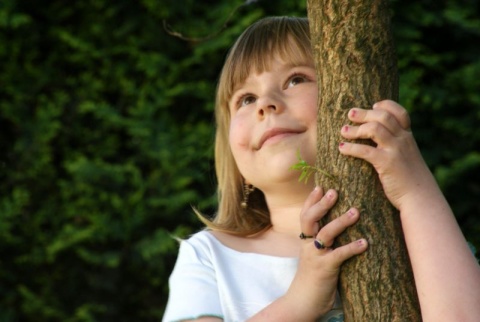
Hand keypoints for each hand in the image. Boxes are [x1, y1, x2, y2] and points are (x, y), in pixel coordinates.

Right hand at [284, 187, 366, 319]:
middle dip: (321, 204)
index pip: (305, 216)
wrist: (302, 302)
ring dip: (340, 221)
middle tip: (334, 191)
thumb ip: (323, 244)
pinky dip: (352, 247)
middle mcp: (307, 246)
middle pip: (310, 219)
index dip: (311, 200)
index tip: (320, 185)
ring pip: (325, 233)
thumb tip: (341, 229)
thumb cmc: (313, 280)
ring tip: (355, 211)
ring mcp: (315, 256)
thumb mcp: (314, 258)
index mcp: (305, 241)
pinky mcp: (325, 269)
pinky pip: (339, 255)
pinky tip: (365, 242)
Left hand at [339, 100, 433, 209]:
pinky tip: (342, 149)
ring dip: (355, 129)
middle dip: (364, 113)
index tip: (372, 105)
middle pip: (382, 117)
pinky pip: (365, 151)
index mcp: (408, 137)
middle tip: (349, 114)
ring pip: (374, 129)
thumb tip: (378, 143)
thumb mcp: (408, 158)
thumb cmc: (411, 180)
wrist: (421, 198)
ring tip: (343, 131)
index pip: (400, 113)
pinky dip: (351, 148)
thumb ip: (398, 147)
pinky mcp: (387, 164)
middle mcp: (403, 140)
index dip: (386, 105)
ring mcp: (395, 151)